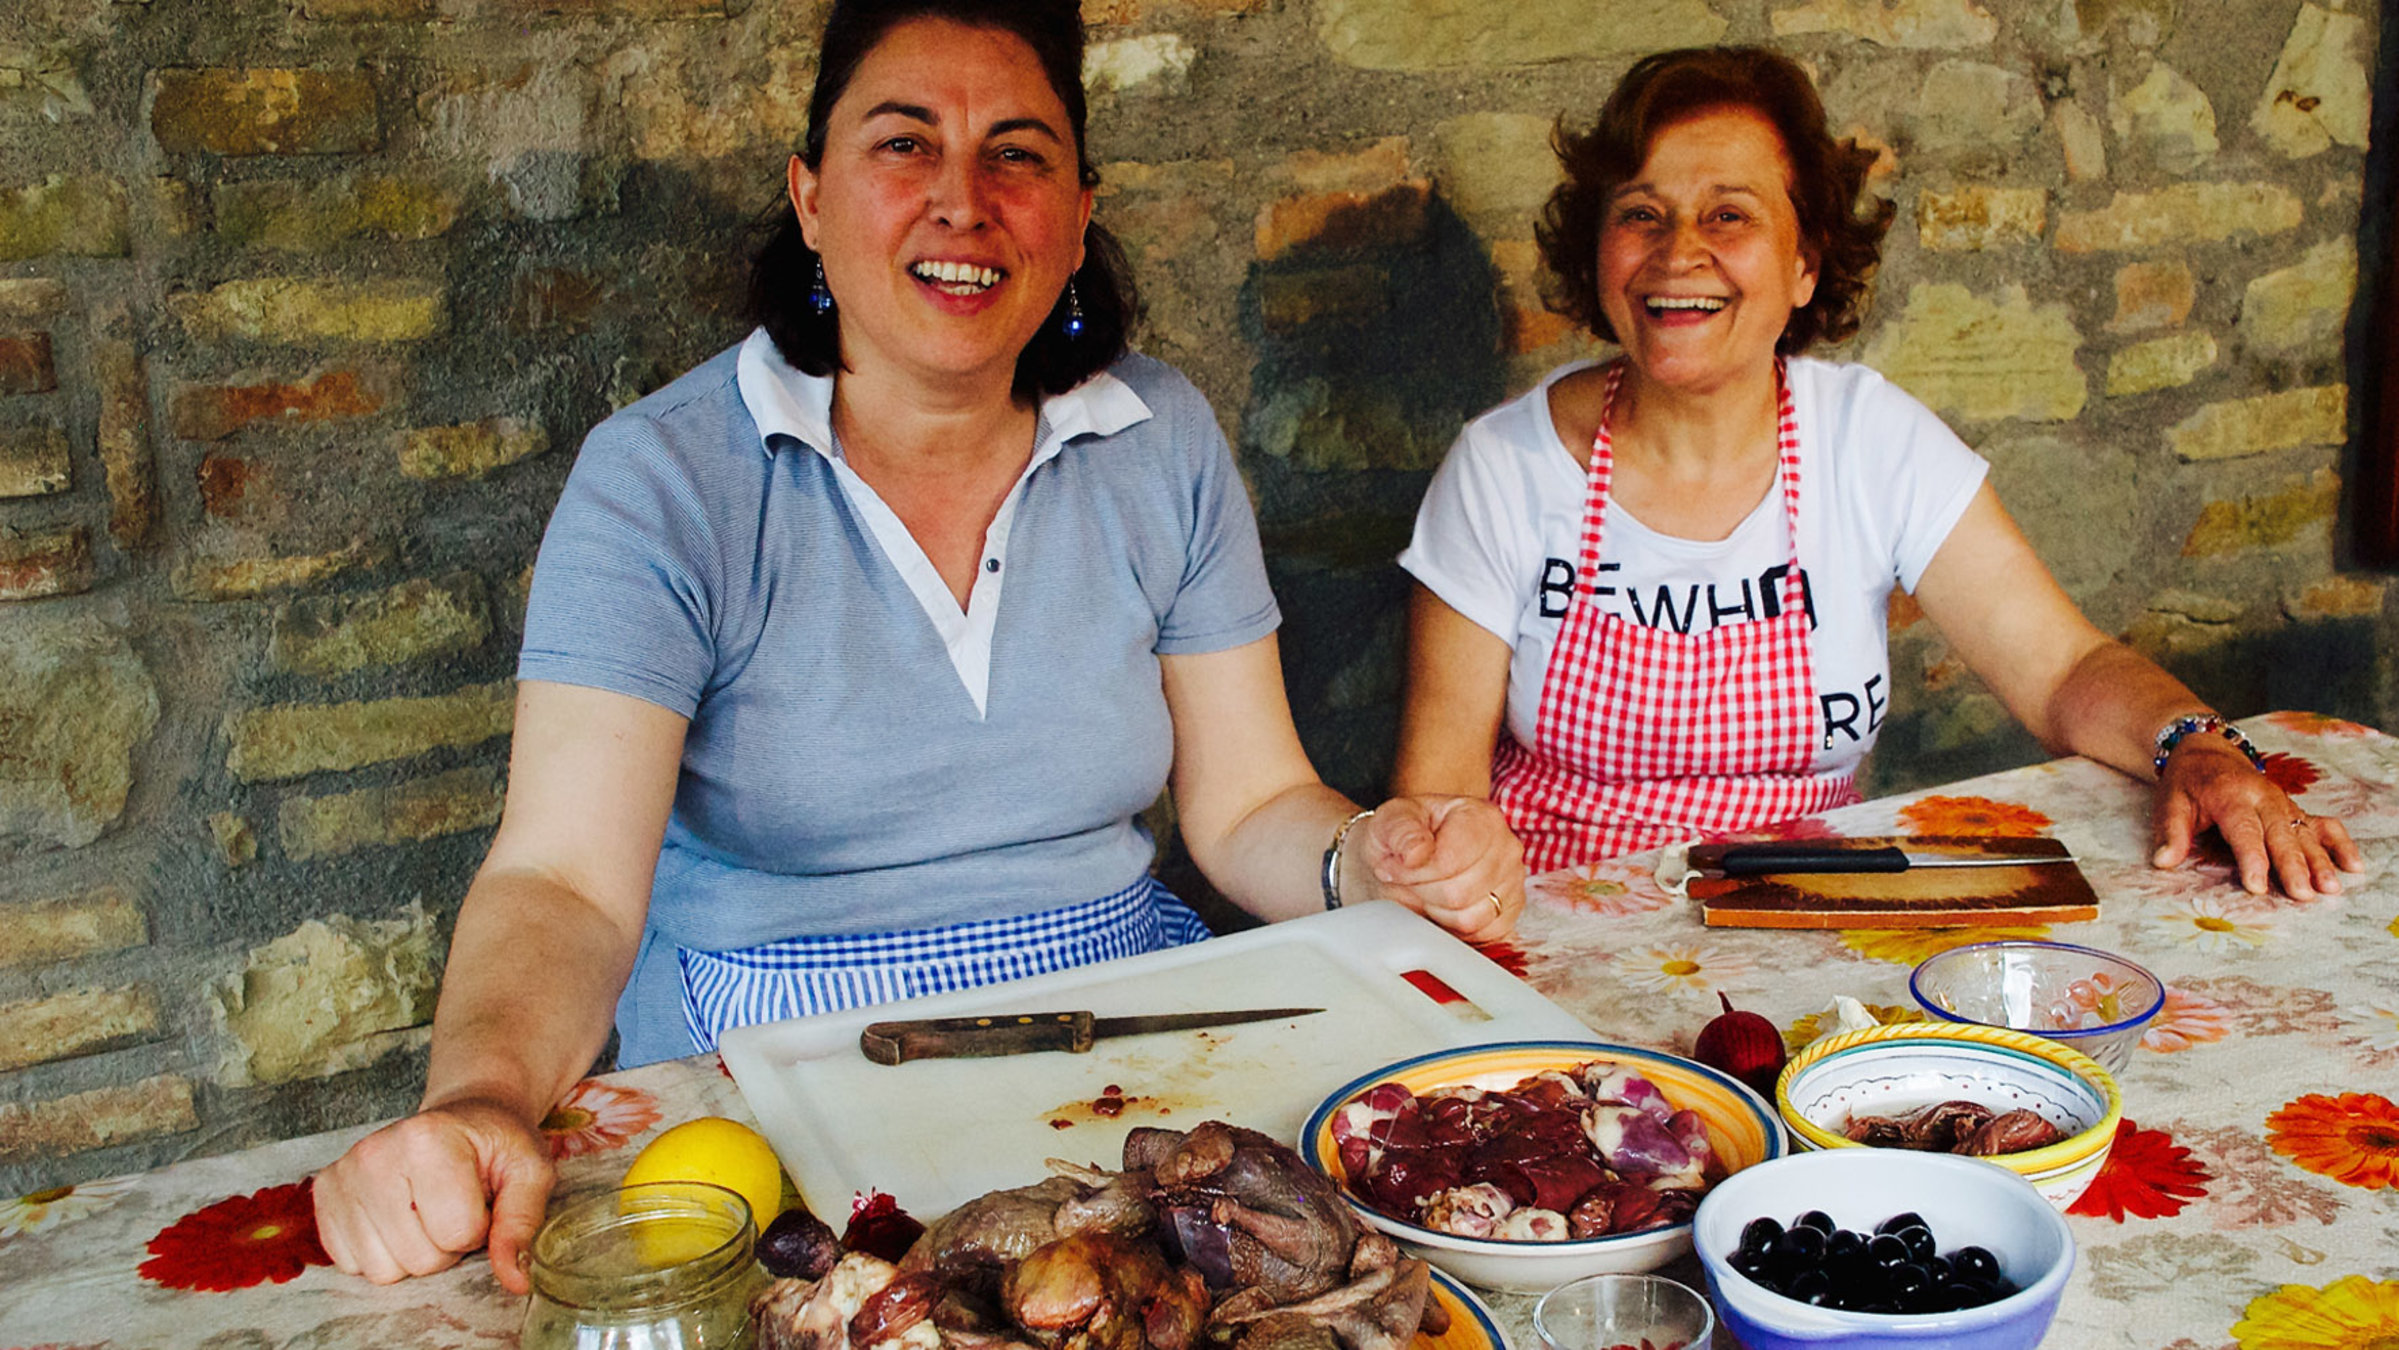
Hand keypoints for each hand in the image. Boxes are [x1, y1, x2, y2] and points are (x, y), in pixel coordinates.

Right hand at [312, 1098, 555, 1294]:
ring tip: (427, 1211)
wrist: (463, 1117)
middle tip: (454, 1206)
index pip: (458, 1232)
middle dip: (447, 1246)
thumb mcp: (529, 1171)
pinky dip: (382, 1253)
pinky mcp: (323, 1195)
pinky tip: (399, 1217)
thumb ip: (521, 1224)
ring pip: (383, 1270)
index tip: (481, 1199)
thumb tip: (516, 1281)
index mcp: (427, 1138)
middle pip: (419, 1258)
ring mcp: (343, 1175)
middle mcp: (374, 1153)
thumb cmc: (495, 1144)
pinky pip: (353, 1265)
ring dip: (414, 1253)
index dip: (480, 1228)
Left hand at [1356, 796, 1526, 941]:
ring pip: (1469, 919)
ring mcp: (1513, 880)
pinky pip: (1481, 934)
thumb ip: (1401, 833)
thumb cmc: (1405, 836)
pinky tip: (1444, 905)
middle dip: (1425, 892)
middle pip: (1459, 894)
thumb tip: (1416, 853)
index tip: (1403, 864)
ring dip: (1438, 911)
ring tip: (1429, 889)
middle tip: (1413, 879)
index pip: (1449, 862)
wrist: (1410, 854)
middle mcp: (1506, 847)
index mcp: (1481, 817)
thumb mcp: (1391, 821)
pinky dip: (1455, 927)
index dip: (1416, 872)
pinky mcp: (1510, 910)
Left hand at [2151, 737, 2362, 898]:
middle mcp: (2263, 797)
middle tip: (2303, 895)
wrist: (2207, 751)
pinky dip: (2339, 843)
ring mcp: (2282, 803)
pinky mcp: (2293, 809)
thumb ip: (2171, 833)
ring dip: (2319, 861)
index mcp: (2231, 795)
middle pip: (2280, 834)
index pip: (2244, 830)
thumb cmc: (2186, 783)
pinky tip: (2352, 865)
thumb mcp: (2170, 802)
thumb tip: (2163, 862)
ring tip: (2330, 888)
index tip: (2256, 886)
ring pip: (2304, 833)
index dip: (2251, 859)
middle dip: (2292, 866)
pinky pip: (2322, 824)